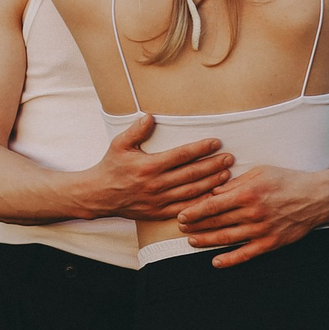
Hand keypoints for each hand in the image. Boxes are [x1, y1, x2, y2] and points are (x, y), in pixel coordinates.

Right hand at [85, 116, 233, 223]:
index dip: (200, 148)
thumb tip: (150, 117)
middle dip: (213, 165)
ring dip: (211, 183)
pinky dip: (200, 203)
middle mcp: (156, 184)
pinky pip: (184, 209)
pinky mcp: (158, 213)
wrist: (98, 195)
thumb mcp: (119, 144)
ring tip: (226, 175)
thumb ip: (136, 130)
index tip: (216, 142)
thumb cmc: (111, 167)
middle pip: (191, 174)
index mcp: (148, 166)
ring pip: (191, 191)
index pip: (181, 155)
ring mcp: (158, 200)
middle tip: (229, 158)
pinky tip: (213, 197)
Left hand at [171, 160, 328, 267]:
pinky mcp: (271, 243)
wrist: (316, 197)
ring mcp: (262, 230)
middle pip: (217, 222)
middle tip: (180, 227)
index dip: (195, 211)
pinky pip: (246, 254)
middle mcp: (253, 213)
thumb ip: (235, 183)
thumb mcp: (260, 172)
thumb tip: (213, 191)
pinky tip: (215, 261)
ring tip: (191, 241)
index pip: (213, 204)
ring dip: (207, 241)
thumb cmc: (286, 180)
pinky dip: (229, 260)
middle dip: (196, 226)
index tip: (181, 214)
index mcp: (248, 193)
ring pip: (227, 238)